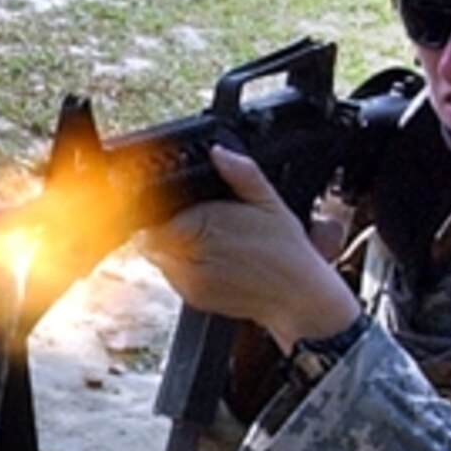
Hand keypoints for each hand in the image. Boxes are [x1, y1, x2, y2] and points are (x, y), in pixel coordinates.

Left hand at [138, 146, 359, 352]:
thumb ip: (243, 174)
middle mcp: (191, 256)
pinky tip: (212, 261)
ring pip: (160, 257)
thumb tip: (219, 152)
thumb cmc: (288, 252)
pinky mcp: (193, 298)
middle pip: (153, 236)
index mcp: (204, 226)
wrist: (298, 299)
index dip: (162, 208)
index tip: (180, 206)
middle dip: (168, 226)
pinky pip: (173, 277)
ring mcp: (190, 280)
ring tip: (208, 243)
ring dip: (174, 248)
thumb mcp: (271, 203)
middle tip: (199, 223)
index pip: (155, 216)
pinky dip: (184, 267)